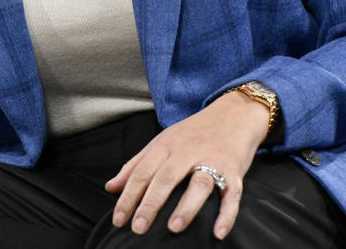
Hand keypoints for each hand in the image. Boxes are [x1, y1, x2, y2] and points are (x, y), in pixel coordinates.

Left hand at [104, 91, 270, 239]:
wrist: (235, 113)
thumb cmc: (195, 132)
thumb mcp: (163, 142)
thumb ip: (136, 164)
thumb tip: (110, 187)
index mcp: (167, 145)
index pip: (142, 172)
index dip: (128, 196)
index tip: (118, 220)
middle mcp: (188, 151)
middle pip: (166, 177)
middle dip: (151, 203)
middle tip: (138, 228)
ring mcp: (213, 160)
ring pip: (199, 182)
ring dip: (187, 206)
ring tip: (174, 227)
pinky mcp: (235, 169)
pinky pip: (232, 193)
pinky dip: (227, 214)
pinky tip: (218, 232)